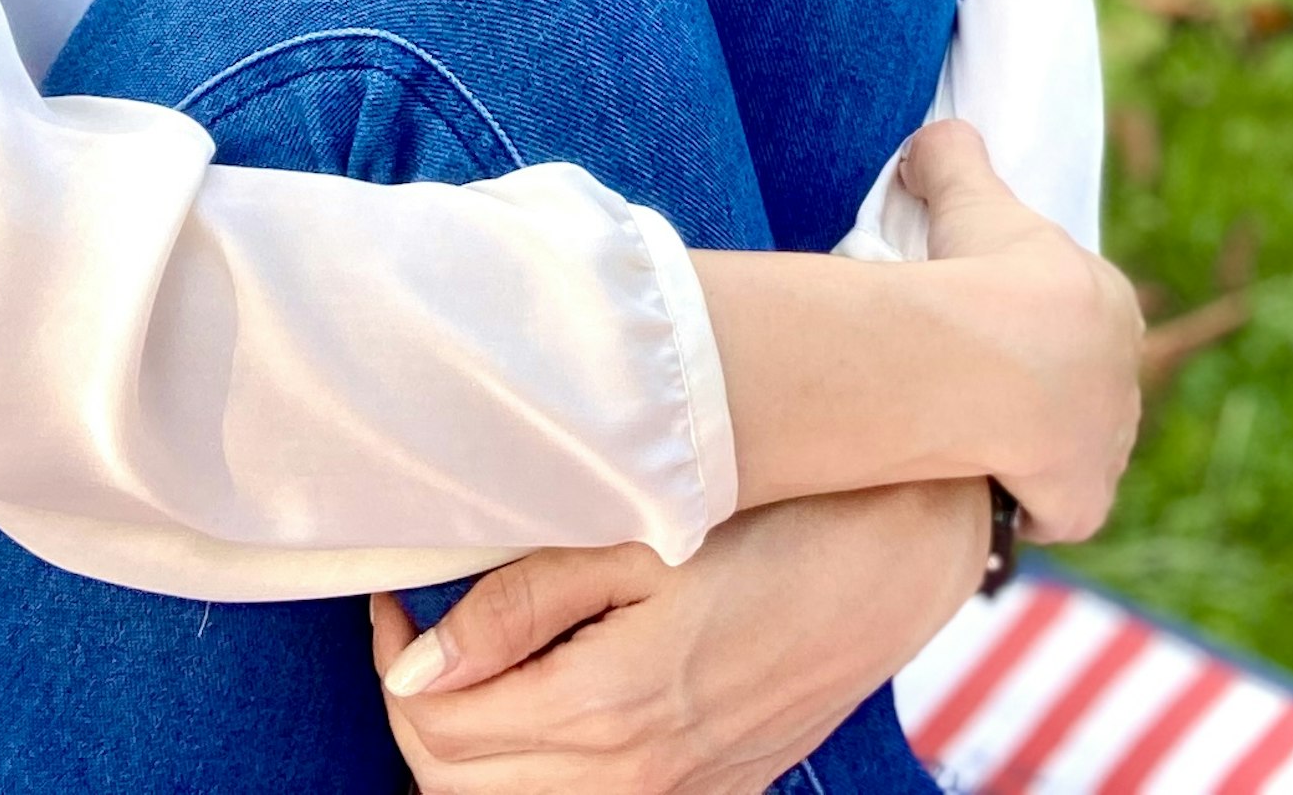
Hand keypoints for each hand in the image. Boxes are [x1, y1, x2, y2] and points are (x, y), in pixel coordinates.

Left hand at [369, 480, 987, 794]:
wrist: (897, 558)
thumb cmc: (770, 524)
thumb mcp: (638, 536)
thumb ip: (520, 602)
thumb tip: (417, 667)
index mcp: (607, 705)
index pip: (437, 724)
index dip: (395, 661)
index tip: (397, 597)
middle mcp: (634, 775)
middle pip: (459, 784)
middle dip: (422, 709)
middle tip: (425, 629)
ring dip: (473, 750)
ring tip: (480, 665)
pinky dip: (540, 773)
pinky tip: (552, 699)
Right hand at [898, 119, 1144, 541]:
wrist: (1000, 356)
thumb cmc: (986, 272)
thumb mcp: (966, 192)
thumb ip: (950, 157)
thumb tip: (930, 140)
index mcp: (1110, 303)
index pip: (1075, 320)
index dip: (1032, 329)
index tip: (988, 334)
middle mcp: (1126, 378)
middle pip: (1080, 391)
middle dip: (1039, 396)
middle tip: (973, 393)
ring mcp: (1111, 445)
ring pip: (1071, 453)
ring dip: (1034, 454)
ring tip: (973, 444)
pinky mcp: (1087, 501)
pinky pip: (1055, 510)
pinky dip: (1024, 506)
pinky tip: (981, 489)